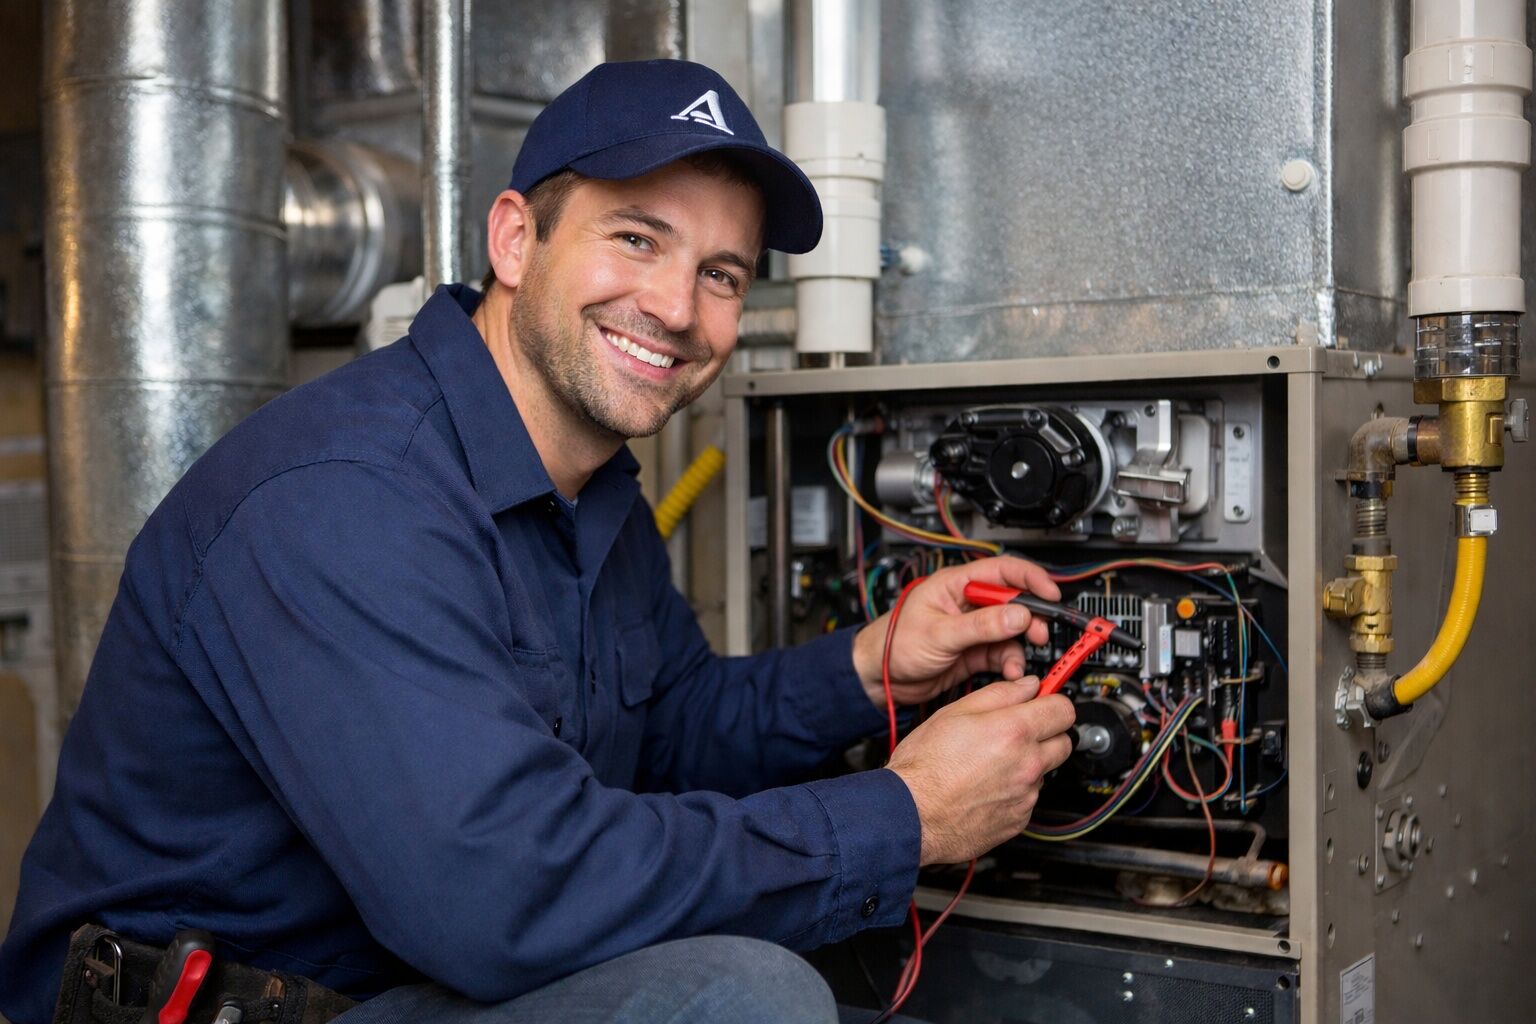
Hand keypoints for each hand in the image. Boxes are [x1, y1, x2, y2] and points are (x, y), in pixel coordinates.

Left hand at [851, 556, 1060, 708]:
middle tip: (1040, 634)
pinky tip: (1010, 673)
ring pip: (1012, 631)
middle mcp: (968, 603)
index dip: (1031, 579)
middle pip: (1014, 602)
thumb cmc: (894, 645)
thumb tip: (1018, 614)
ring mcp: (974, 628)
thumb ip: (980, 625)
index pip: (1003, 571)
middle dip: (1032, 618)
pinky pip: (1004, 653)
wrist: (879, 679)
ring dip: (1021, 646)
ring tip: (1018, 663)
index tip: (1051, 594)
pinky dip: (1011, 664)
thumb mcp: (939, 633)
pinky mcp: (975, 652)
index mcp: (956, 585)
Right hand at [886, 676, 1075, 864]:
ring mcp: (1025, 796)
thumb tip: (1027, 685)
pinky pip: (1028, 798)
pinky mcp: (1018, 820)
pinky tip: (985, 787)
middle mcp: (1027, 765)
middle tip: (1018, 731)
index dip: (1052, 701)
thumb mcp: (953, 713)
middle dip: (1046, 733)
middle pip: (1064, 742)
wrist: (911, 816)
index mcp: (1014, 732)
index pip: (1063, 709)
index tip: (1043, 702)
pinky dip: (1014, 790)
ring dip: (1027, 764)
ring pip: (1043, 771)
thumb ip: (999, 694)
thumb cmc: (924, 767)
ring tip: (990, 764)